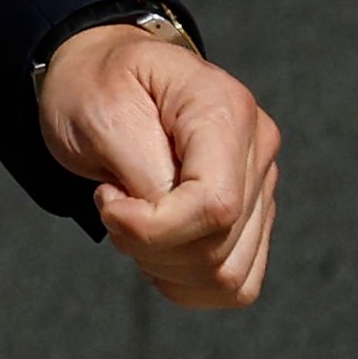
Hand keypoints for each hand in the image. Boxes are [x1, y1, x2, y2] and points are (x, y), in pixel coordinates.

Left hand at [36, 26, 279, 308]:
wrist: (101, 75)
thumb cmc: (96, 86)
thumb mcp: (101, 112)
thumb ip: (140, 170)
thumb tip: (166, 220)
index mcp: (225, 109)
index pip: (215, 204)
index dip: (154, 227)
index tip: (107, 201)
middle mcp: (257, 146)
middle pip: (219, 246)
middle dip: (149, 246)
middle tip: (112, 204)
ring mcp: (260, 183)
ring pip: (229, 274)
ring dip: (166, 266)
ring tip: (134, 220)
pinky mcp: (254, 215)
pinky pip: (236, 283)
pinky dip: (188, 282)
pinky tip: (157, 247)